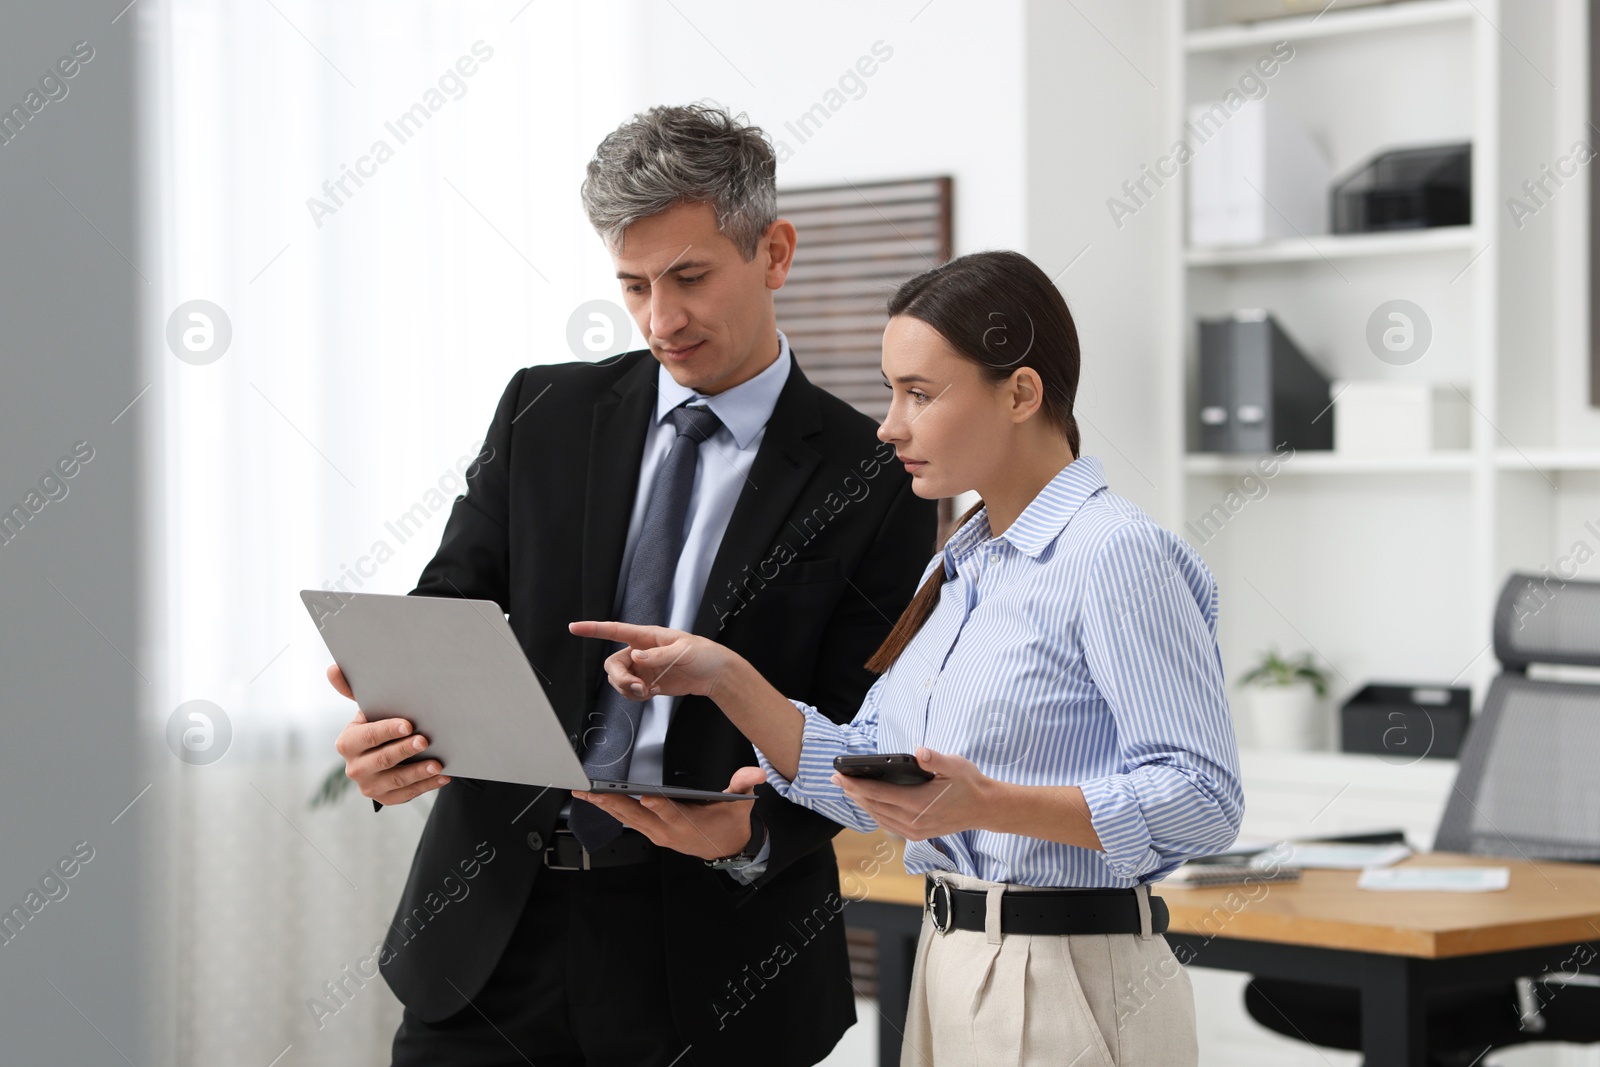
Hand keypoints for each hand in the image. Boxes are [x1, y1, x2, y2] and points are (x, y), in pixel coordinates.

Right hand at [328, 662, 450, 804]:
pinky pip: (406, 795)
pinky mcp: (384, 799)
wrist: (384, 753)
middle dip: (405, 750)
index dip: (387, 731)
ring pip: (396, 781)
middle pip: (382, 760)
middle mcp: (354, 768)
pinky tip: (443, 777)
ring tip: (438, 764)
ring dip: (419, 772)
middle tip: (425, 741)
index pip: (367, 737)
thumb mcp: (367, 710)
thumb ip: (351, 690)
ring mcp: (369, 786)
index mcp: (347, 743)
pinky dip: (426, 786)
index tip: (408, 724)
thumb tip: (332, 668)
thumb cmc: (378, 725)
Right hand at [567, 621, 736, 699]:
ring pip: (619, 680)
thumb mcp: (684, 650)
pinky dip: (635, 697)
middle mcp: (640, 651)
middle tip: (637, 687)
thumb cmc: (703, 654)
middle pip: (612, 665)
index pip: (615, 631)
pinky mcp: (647, 683)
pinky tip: (652, 693)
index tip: (574, 627)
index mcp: (647, 636)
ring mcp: (642, 668)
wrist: (714, 674)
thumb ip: (659, 654)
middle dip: (620, 678)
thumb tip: (636, 657)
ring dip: (628, 690)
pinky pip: (630, 692)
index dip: (593, 629)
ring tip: (648, 692)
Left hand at [572, 767, 765, 860]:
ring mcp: (657, 834)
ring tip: (585, 793)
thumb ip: (744, 785)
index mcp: (688, 824)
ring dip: (605, 806)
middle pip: (638, 817)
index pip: (672, 813)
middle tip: (593, 791)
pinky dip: (611, 811)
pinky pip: (628, 822)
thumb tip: (755, 772)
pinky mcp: (652, 833)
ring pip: (627, 820)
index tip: (646, 798)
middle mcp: (668, 831)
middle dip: (614, 803)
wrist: (725, 848)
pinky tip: (597, 800)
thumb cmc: (728, 824)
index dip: (659, 806)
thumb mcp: (741, 804)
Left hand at [832, 748, 992, 840]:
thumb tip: (919, 752)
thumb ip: (935, 759)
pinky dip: (875, 813)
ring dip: (862, 803)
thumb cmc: (969, 783)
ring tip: (848, 789)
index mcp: (919, 803)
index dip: (856, 784)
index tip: (839, 776)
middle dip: (853, 792)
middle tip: (835, 779)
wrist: (985, 809)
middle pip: (874, 805)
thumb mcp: (955, 765)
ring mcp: (914, 830)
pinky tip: (868, 803)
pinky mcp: (917, 834)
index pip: (878, 793)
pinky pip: (888, 824)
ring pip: (879, 817)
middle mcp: (913, 821)